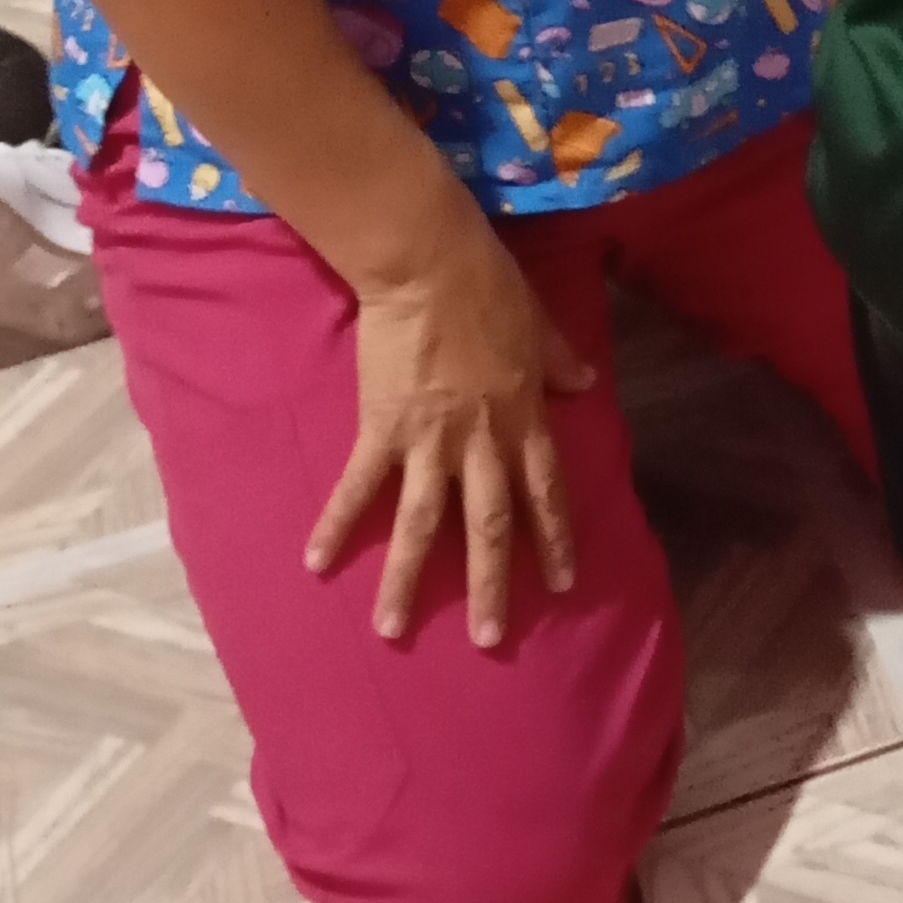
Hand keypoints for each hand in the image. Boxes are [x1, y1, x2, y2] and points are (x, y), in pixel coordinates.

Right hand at [305, 211, 594, 648]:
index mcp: (522, 417)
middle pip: (490, 523)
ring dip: (407, 579)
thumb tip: (585, 388)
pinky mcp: (383, 428)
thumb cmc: (487, 285)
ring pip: (422, 523)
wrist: (428, 263)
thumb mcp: (538, 325)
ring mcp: (430, 439)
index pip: (545, 490)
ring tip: (392, 630)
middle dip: (491, 583)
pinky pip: (358, 486)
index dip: (554, 537)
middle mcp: (481, 439)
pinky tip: (317, 562)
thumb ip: (559, 363)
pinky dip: (337, 523)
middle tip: (490, 639)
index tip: (561, 582)